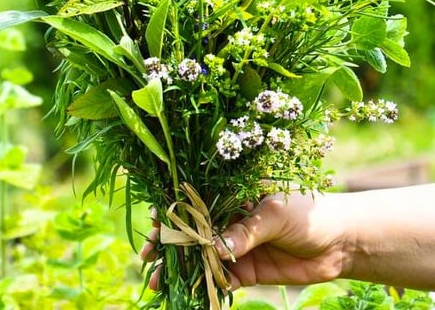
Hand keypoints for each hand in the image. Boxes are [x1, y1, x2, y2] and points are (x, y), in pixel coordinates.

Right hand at [140, 191, 349, 290]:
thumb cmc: (307, 212)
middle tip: (147, 258)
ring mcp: (236, 244)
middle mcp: (229, 217)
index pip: (196, 200)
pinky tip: (189, 294)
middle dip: (169, 244)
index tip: (154, 223)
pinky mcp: (246, 269)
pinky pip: (220, 279)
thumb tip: (215, 249)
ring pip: (201, 257)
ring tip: (158, 283)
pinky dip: (205, 287)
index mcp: (233, 193)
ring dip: (181, 269)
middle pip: (192, 230)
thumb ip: (245, 231)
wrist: (340, 241)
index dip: (173, 211)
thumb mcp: (275, 213)